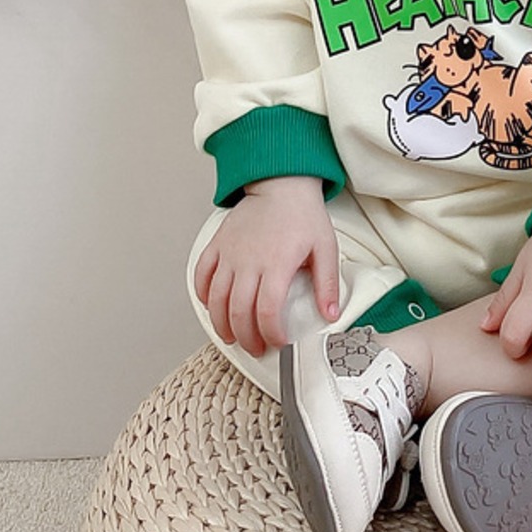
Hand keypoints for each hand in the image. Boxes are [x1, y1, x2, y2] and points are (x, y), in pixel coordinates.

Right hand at [193, 176, 338, 357]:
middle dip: (246, 338)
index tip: (279, 342)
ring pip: (216, 300)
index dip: (271, 334)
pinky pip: (201, 275)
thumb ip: (327, 284)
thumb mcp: (325, 247)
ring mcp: (229, 254)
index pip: (267, 311)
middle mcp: (248, 262)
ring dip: (222, 324)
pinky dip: (203, 296)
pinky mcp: (217, 245)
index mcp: (277, 264)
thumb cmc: (303, 215)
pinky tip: (213, 307)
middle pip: (239, 312)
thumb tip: (330, 314)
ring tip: (233, 336)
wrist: (281, 184)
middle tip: (256, 347)